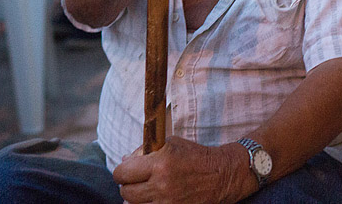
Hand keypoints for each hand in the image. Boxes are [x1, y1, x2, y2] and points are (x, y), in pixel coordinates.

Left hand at [113, 137, 251, 203]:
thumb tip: (123, 161)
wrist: (221, 174)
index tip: (123, 172)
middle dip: (126, 186)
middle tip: (132, 182)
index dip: (120, 172)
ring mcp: (169, 202)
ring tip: (141, 191)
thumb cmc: (193, 155)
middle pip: (126, 192)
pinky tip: (150, 199)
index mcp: (159, 164)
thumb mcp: (168, 144)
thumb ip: (143, 151)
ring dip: (134, 199)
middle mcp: (162, 185)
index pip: (123, 173)